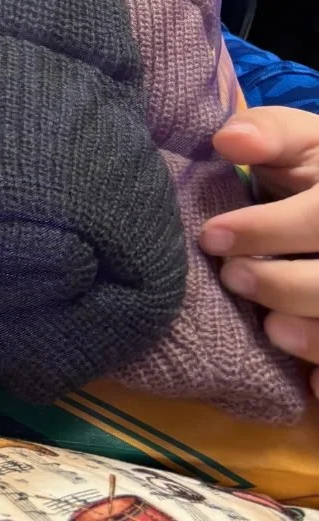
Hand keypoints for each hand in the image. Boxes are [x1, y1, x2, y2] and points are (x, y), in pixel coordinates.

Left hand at [203, 108, 318, 391]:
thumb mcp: (301, 143)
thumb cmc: (314, 171)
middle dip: (284, 285)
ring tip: (271, 329)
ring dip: (315, 335)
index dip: (267, 230)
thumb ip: (269, 134)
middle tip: (233, 278)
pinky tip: (311, 386)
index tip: (212, 236)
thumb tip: (229, 140)